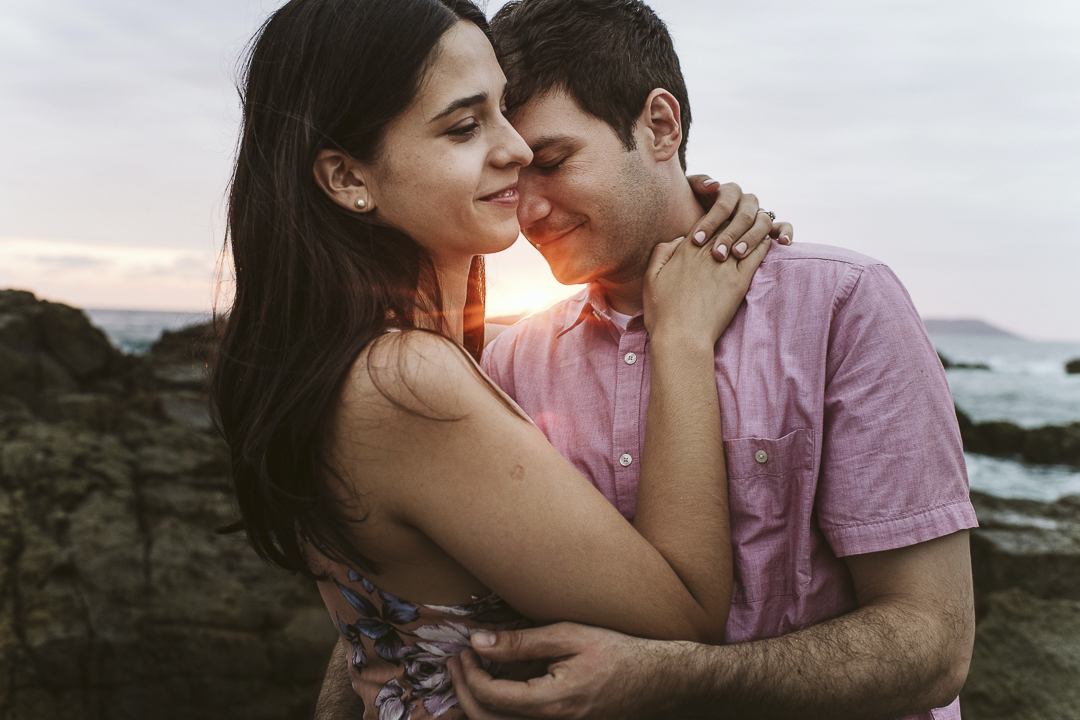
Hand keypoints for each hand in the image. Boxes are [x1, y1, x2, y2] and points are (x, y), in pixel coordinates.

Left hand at [449, 623, 669, 719]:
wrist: (660, 681)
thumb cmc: (618, 653)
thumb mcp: (570, 635)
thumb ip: (521, 643)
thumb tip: (479, 642)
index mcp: (551, 704)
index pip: (490, 697)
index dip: (469, 674)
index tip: (465, 650)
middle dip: (464, 692)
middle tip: (457, 663)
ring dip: (477, 705)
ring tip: (469, 674)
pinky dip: (499, 711)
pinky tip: (497, 687)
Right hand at [642, 228, 770, 345]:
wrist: (681, 337)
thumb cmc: (662, 313)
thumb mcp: (651, 278)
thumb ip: (661, 253)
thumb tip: (679, 238)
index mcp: (685, 251)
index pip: (704, 222)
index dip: (714, 217)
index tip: (721, 217)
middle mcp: (706, 253)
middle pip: (725, 223)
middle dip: (734, 217)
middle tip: (745, 213)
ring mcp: (724, 266)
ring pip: (743, 234)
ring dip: (751, 227)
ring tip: (758, 222)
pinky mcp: (739, 281)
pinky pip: (756, 254)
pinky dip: (762, 243)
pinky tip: (767, 239)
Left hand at [685, 176, 793, 261]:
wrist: (694, 223)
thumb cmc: (689, 211)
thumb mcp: (687, 194)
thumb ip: (697, 184)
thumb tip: (713, 185)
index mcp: (728, 192)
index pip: (724, 204)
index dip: (711, 221)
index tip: (697, 240)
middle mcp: (746, 201)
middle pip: (744, 215)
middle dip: (730, 235)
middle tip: (717, 254)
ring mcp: (759, 214)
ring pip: (763, 222)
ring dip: (752, 238)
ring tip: (738, 255)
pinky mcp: (769, 228)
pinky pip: (783, 226)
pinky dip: (786, 232)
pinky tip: (784, 243)